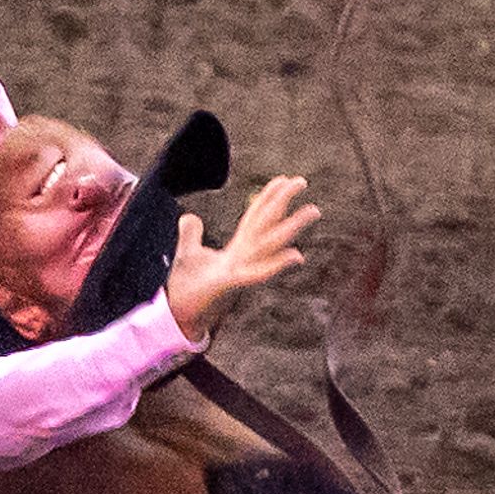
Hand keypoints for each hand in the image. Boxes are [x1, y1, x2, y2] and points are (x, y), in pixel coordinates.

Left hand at [165, 175, 319, 340]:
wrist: (180, 315)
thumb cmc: (188, 289)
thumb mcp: (188, 254)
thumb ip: (191, 236)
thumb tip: (189, 218)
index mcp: (236, 249)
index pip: (255, 218)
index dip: (268, 197)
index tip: (283, 178)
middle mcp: (244, 257)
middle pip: (267, 224)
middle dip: (283, 202)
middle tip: (303, 180)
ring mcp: (241, 270)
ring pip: (271, 244)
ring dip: (292, 228)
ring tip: (314, 210)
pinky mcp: (232, 284)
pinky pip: (259, 273)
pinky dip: (277, 264)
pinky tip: (297, 255)